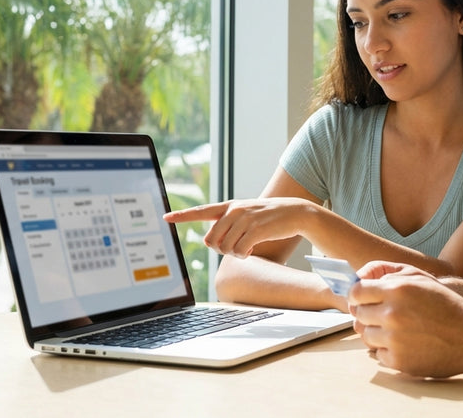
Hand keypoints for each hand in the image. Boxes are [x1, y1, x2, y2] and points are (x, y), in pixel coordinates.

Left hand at [163, 198, 313, 257]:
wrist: (296, 212)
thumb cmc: (270, 219)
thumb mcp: (247, 216)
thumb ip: (229, 224)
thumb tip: (212, 241)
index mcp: (229, 206)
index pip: (201, 211)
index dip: (182, 216)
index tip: (165, 217)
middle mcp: (234, 210)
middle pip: (211, 240)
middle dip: (220, 249)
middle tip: (235, 248)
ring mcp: (245, 218)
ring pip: (224, 248)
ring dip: (235, 254)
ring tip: (248, 247)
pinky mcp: (256, 229)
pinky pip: (239, 251)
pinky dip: (244, 255)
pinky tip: (253, 250)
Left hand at [348, 263, 462, 377]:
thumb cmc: (446, 305)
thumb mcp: (422, 279)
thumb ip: (390, 275)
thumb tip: (360, 280)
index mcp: (396, 290)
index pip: (356, 292)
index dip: (358, 296)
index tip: (364, 299)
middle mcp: (391, 314)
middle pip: (358, 314)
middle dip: (369, 313)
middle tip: (387, 316)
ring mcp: (394, 340)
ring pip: (366, 335)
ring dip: (378, 333)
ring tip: (398, 330)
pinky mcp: (398, 361)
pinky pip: (378, 354)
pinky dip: (388, 350)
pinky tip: (406, 344)